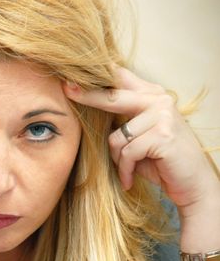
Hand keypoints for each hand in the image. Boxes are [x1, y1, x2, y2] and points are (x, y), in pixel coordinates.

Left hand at [62, 66, 218, 215]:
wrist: (192, 184)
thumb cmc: (160, 160)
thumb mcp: (139, 135)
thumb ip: (122, 118)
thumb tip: (87, 102)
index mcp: (152, 95)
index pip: (121, 78)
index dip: (96, 77)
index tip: (71, 76)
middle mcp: (159, 100)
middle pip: (112, 96)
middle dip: (88, 96)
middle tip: (67, 90)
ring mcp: (163, 116)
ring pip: (116, 137)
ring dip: (117, 159)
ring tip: (127, 170)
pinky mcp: (163, 135)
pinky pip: (127, 153)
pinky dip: (125, 170)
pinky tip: (130, 179)